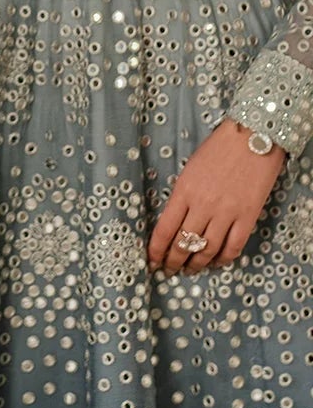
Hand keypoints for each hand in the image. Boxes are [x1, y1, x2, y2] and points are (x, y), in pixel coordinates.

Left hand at [148, 120, 285, 275]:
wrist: (253, 137)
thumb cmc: (218, 149)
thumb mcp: (189, 170)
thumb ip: (182, 196)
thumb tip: (175, 222)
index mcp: (184, 191)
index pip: (165, 230)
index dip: (156, 251)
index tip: (152, 260)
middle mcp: (203, 205)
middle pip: (184, 244)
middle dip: (173, 262)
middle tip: (169, 270)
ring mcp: (227, 213)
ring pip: (207, 250)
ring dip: (196, 265)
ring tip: (190, 270)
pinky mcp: (248, 216)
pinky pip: (233, 247)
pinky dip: (223, 259)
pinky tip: (216, 262)